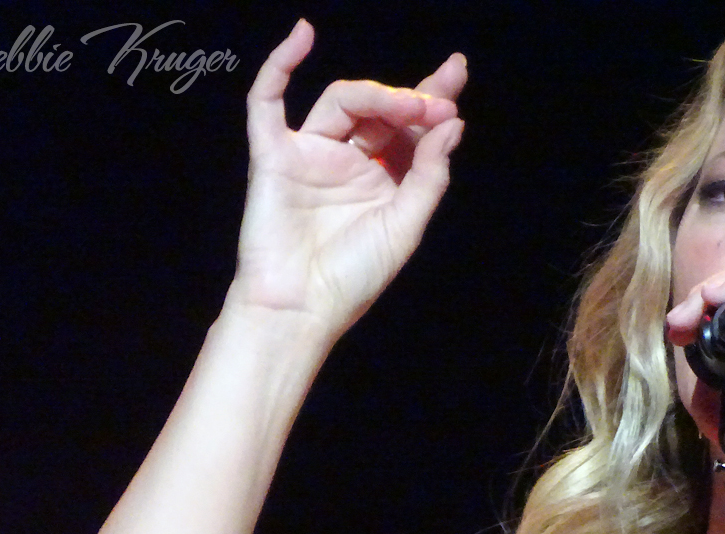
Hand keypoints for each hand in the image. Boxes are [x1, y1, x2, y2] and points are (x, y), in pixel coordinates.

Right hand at [229, 20, 466, 337]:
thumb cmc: (352, 278)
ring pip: (342, 102)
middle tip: (438, 104)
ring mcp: (310, 156)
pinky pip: (268, 101)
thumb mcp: (405, 226)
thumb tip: (453, 125)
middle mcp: (348, 163)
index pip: (408, 129)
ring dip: (377, 95)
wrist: (301, 309)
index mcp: (382, 181)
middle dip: (412, 101)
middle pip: (379, 110)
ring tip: (409, 105)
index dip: (431, 99)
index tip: (456, 73)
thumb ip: (429, 175)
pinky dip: (280, 64)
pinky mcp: (273, 156)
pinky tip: (303, 35)